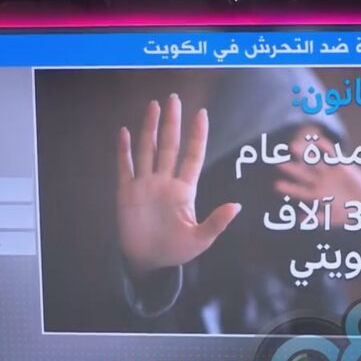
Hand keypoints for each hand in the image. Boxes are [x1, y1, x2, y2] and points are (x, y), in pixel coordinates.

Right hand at [116, 94, 240, 277]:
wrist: (148, 262)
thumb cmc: (176, 251)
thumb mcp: (200, 239)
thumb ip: (216, 222)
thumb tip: (237, 206)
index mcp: (184, 190)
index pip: (192, 156)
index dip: (197, 136)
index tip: (201, 114)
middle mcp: (165, 182)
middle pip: (169, 146)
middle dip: (172, 122)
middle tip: (174, 98)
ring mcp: (145, 184)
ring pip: (148, 149)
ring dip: (150, 128)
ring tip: (153, 106)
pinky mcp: (126, 192)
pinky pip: (125, 166)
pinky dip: (124, 150)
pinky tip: (125, 132)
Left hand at [272, 128, 360, 226]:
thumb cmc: (350, 214)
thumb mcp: (333, 219)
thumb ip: (318, 219)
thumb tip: (300, 220)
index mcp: (317, 196)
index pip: (300, 191)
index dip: (289, 188)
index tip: (277, 185)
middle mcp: (321, 183)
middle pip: (303, 174)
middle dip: (292, 170)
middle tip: (279, 164)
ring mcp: (330, 173)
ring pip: (314, 162)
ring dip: (304, 155)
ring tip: (293, 147)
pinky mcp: (341, 166)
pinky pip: (331, 154)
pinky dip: (324, 147)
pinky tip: (315, 141)